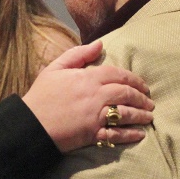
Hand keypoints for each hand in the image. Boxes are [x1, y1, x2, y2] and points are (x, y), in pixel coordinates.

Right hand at [21, 42, 153, 152]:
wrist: (30, 124)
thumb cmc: (41, 95)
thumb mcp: (55, 68)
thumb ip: (78, 54)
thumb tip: (100, 43)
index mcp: (88, 78)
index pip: (118, 75)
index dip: (134, 79)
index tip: (143, 86)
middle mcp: (96, 96)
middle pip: (126, 94)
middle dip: (141, 98)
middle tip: (149, 102)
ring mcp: (95, 116)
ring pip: (125, 114)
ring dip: (140, 115)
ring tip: (148, 117)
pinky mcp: (92, 134)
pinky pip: (116, 134)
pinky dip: (130, 135)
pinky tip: (139, 134)